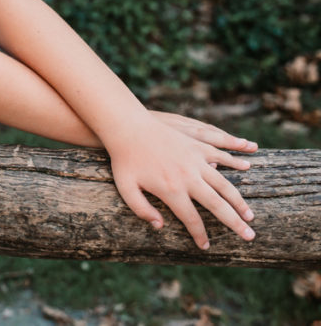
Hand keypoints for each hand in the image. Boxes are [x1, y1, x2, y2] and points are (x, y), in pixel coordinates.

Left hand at [105, 114, 255, 249]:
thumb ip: (141, 209)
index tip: (206, 246)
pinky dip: (234, 161)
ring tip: (249, 214)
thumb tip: (160, 226)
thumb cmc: (124, 160)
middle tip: (249, 237)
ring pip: (224, 184)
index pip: (191, 219)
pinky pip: (220, 154)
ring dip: (239, 200)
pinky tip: (247, 166)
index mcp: (171, 190)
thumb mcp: (126, 188)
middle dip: (234, 223)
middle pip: (217, 206)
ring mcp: (195, 160)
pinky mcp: (196, 145)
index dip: (200, 235)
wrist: (127, 127)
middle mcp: (188, 178)